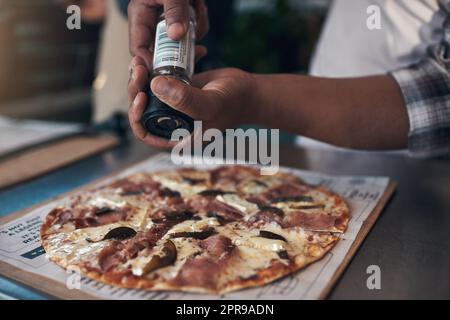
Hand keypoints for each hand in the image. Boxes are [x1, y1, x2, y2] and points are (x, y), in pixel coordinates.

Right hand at [128, 0, 208, 67]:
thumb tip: (176, 36)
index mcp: (140, 15)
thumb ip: (174, 10)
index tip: (168, 71)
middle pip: (163, 50)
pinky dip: (200, 21)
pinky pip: (192, 30)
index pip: (139, 49)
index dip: (150, 64)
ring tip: (197, 7)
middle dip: (182, 48)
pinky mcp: (181, 19)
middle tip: (198, 48)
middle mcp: (152, 21)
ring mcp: (168, 21)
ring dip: (195, 28)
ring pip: (182, 41)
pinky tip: (199, 5)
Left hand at [128, 66, 257, 147]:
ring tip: (142, 59)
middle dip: (136, 87)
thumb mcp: (211, 104)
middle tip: (138, 66)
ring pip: (147, 92)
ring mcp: (173, 105)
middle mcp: (171, 122)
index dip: (136, 115)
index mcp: (177, 135)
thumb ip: (185, 100)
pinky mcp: (176, 89)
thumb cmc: (233, 102)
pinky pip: (158, 78)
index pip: (145, 132)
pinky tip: (162, 54)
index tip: (141, 95)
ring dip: (141, 74)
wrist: (248, 91)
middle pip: (141, 108)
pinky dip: (157, 65)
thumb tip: (154, 85)